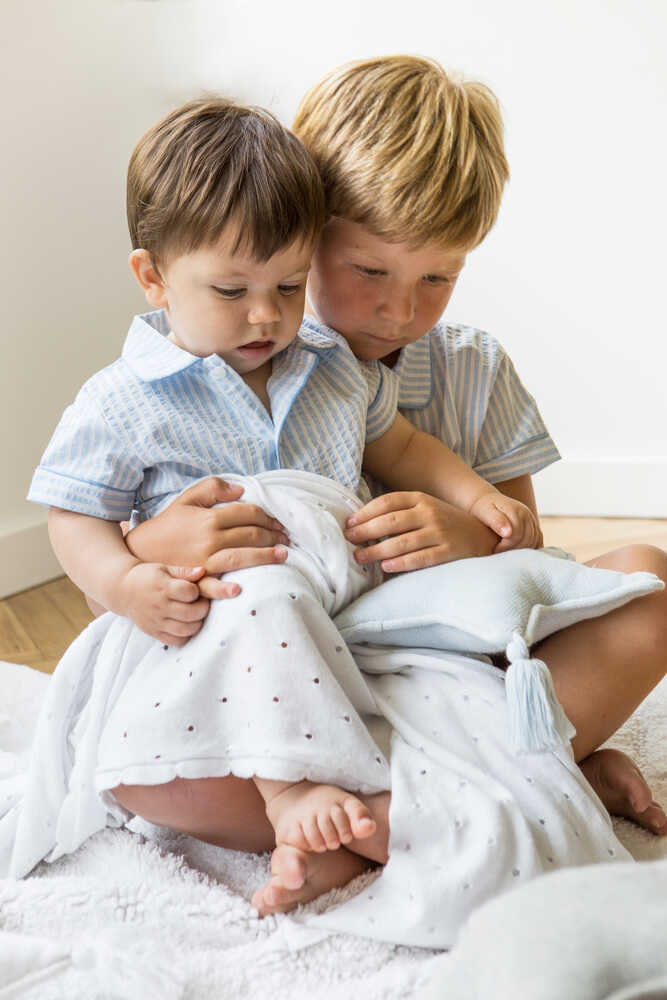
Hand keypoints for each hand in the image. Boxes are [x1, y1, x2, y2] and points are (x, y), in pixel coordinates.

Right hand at [116, 562, 211, 645]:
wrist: (122, 590)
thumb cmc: (147, 577)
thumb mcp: (164, 568)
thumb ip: (184, 571)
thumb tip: (202, 571)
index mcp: (163, 587)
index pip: (189, 592)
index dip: (197, 591)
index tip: (194, 589)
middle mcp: (160, 606)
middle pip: (191, 613)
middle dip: (202, 608)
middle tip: (201, 603)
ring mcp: (156, 621)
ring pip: (185, 629)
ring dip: (197, 623)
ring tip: (195, 615)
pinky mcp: (154, 632)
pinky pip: (175, 641)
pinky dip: (185, 636)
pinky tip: (185, 625)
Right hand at [125, 476, 289, 577]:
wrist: (140, 552)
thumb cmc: (167, 525)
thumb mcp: (186, 499)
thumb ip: (213, 488)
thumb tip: (241, 490)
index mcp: (209, 518)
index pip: (248, 514)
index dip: (267, 516)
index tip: (278, 520)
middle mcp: (210, 539)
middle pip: (251, 535)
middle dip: (273, 535)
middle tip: (286, 537)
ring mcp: (205, 561)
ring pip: (243, 557)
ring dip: (266, 555)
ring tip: (283, 554)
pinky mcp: (198, 580)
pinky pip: (220, 583)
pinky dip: (235, 584)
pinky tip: (250, 584)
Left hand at [344, 492, 497, 571]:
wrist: (485, 536)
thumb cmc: (447, 524)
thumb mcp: (426, 510)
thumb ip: (402, 513)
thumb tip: (364, 525)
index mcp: (421, 499)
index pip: (387, 501)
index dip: (365, 512)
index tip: (349, 523)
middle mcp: (430, 512)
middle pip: (391, 520)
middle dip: (365, 531)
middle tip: (348, 540)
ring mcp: (440, 532)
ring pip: (402, 541)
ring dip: (377, 550)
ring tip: (360, 557)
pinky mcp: (449, 551)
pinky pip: (421, 558)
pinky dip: (401, 562)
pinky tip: (386, 567)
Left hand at [469, 490, 542, 551]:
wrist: (487, 500)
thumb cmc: (483, 507)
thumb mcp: (485, 512)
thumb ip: (496, 521)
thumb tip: (508, 533)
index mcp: (515, 511)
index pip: (517, 535)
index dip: (506, 546)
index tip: (495, 550)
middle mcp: (526, 514)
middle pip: (527, 539)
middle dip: (514, 550)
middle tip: (500, 555)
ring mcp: (531, 519)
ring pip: (534, 541)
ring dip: (522, 551)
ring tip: (506, 554)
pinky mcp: (533, 525)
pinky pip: (538, 539)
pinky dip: (531, 548)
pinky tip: (519, 554)